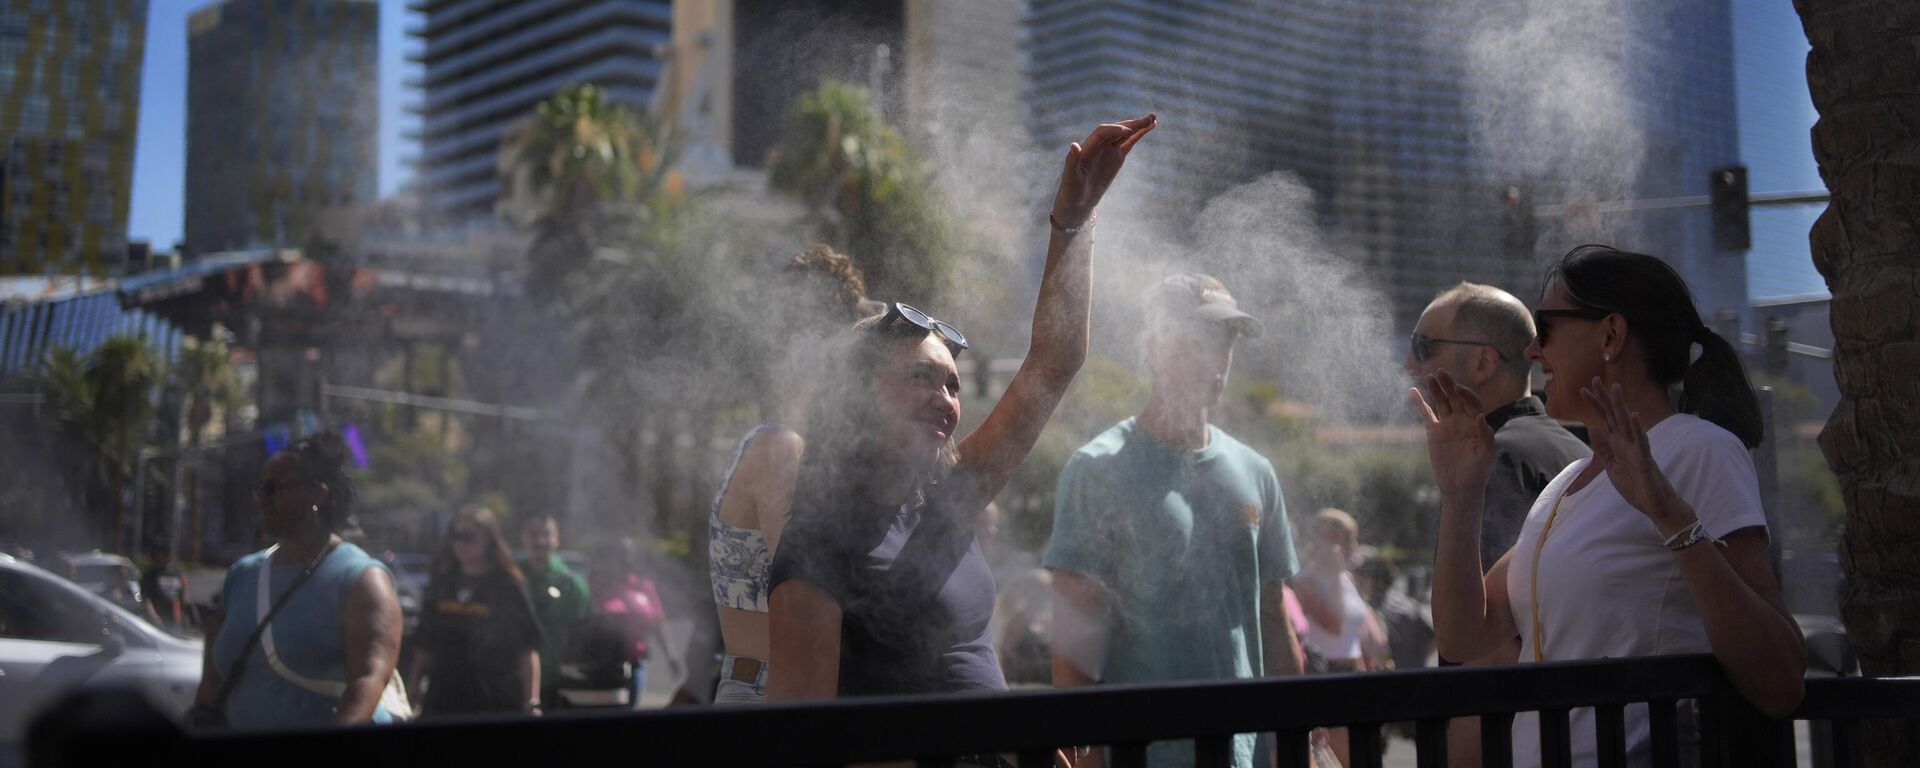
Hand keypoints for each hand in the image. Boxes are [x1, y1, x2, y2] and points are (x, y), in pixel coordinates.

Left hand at [1051, 114, 1155, 224]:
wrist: (1078, 200)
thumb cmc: (1071, 189)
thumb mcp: (1070, 177)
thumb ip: (1072, 161)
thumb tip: (1074, 145)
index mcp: (1087, 147)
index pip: (1102, 132)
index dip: (1114, 130)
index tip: (1127, 131)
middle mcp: (1099, 144)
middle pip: (1116, 129)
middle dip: (1131, 124)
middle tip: (1148, 118)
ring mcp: (1109, 149)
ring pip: (1125, 134)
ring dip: (1138, 126)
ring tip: (1153, 118)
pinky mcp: (1117, 156)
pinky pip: (1129, 142)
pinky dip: (1139, 135)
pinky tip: (1150, 127)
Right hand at [1409, 370, 1495, 502]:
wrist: (1461, 487)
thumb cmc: (1478, 472)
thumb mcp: (1487, 455)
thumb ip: (1486, 436)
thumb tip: (1479, 416)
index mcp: (1477, 423)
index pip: (1472, 402)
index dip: (1466, 394)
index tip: (1458, 389)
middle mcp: (1462, 420)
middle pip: (1455, 397)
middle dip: (1448, 384)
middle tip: (1441, 372)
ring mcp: (1447, 425)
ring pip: (1441, 402)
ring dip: (1435, 389)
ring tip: (1429, 376)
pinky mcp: (1434, 432)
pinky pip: (1426, 414)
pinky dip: (1419, 403)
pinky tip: (1412, 391)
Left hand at [1579, 378, 1689, 532]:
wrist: (1655, 505)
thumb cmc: (1636, 485)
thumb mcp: (1612, 467)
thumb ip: (1604, 448)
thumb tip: (1593, 427)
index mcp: (1619, 444)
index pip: (1605, 420)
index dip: (1596, 405)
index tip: (1583, 389)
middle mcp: (1628, 442)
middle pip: (1615, 416)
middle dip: (1605, 398)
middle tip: (1595, 379)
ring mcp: (1638, 449)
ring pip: (1628, 424)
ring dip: (1621, 406)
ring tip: (1615, 388)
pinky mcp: (1645, 460)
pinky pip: (1641, 443)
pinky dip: (1637, 429)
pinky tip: (1633, 415)